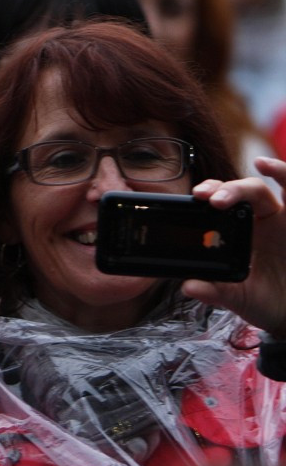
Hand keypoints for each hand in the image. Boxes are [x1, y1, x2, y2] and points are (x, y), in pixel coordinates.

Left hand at [183, 157, 285, 338]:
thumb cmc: (264, 299)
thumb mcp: (236, 297)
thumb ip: (213, 291)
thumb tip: (189, 286)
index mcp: (238, 230)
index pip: (221, 202)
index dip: (210, 194)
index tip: (195, 195)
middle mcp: (259, 219)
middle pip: (241, 192)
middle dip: (225, 188)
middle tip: (208, 197)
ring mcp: (281, 220)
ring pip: (269, 189)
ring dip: (259, 179)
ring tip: (255, 169)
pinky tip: (274, 166)